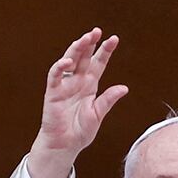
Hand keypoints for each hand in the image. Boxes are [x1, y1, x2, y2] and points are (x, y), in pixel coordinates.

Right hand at [27, 28, 127, 177]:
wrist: (65, 146)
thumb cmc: (80, 131)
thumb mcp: (98, 115)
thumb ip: (108, 100)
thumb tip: (124, 88)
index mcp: (90, 85)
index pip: (98, 63)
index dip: (105, 51)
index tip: (114, 39)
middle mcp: (77, 81)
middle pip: (84, 57)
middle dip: (90, 44)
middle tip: (97, 31)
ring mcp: (65, 85)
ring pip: (70, 61)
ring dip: (77, 49)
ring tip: (85, 39)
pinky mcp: (53, 92)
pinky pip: (55, 75)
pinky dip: (60, 67)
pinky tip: (69, 61)